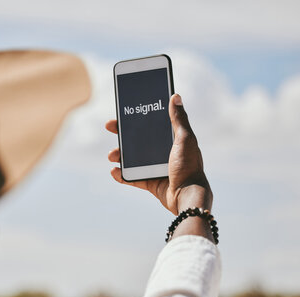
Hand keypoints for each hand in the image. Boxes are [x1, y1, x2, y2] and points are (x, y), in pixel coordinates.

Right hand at [106, 94, 211, 214]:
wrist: (188, 196)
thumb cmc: (189, 166)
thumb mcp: (185, 139)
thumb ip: (179, 119)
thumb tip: (175, 96)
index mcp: (171, 140)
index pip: (151, 124)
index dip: (138, 117)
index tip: (125, 110)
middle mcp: (163, 152)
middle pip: (138, 140)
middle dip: (123, 134)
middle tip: (110, 127)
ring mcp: (155, 168)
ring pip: (132, 158)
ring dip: (119, 155)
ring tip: (112, 155)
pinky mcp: (150, 182)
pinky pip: (132, 177)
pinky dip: (122, 175)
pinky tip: (114, 171)